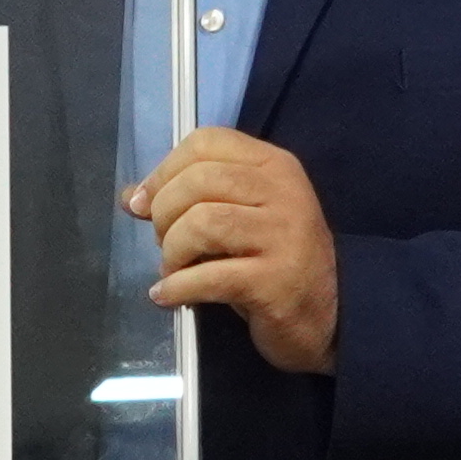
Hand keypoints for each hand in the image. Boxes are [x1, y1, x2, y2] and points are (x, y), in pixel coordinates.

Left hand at [132, 128, 338, 373]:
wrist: (328, 316)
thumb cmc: (275, 262)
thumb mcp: (240, 218)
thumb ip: (192, 199)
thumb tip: (132, 196)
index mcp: (274, 166)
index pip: (207, 142)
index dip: (164, 170)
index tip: (144, 202)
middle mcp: (283, 192)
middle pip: (199, 181)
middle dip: (164, 214)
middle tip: (164, 243)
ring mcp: (283, 236)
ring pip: (202, 223)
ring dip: (171, 251)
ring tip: (172, 269)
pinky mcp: (275, 281)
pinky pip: (208, 276)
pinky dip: (177, 287)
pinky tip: (168, 296)